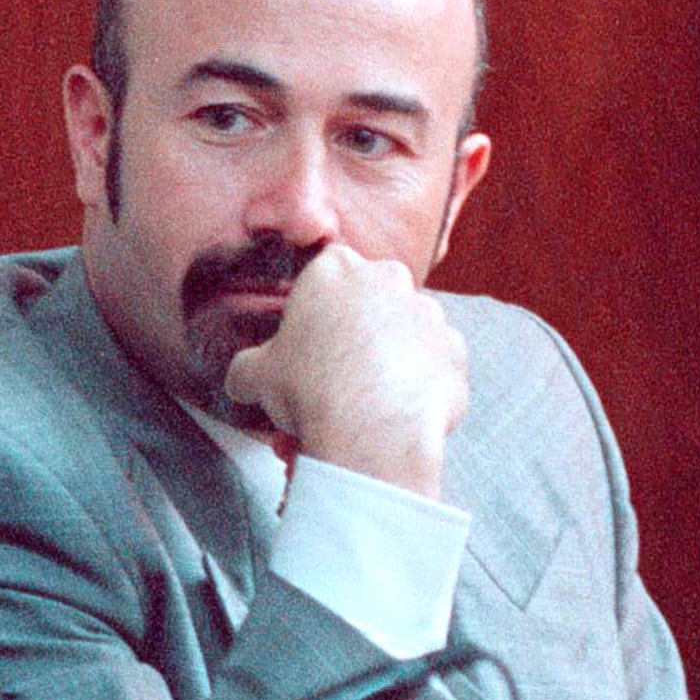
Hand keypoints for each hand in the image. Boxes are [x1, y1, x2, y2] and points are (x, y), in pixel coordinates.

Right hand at [223, 244, 467, 497]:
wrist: (369, 429)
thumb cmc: (310, 390)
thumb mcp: (254, 376)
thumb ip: (249, 368)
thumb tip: (244, 379)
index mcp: (335, 270)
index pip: (325, 270)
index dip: (314, 307)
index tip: (307, 338)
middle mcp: (388, 279)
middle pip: (369, 298)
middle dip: (354, 331)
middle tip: (332, 374)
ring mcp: (428, 313)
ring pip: (403, 332)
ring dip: (387, 359)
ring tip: (362, 404)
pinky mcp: (455, 351)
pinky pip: (433, 365)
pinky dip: (417, 385)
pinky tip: (393, 413)